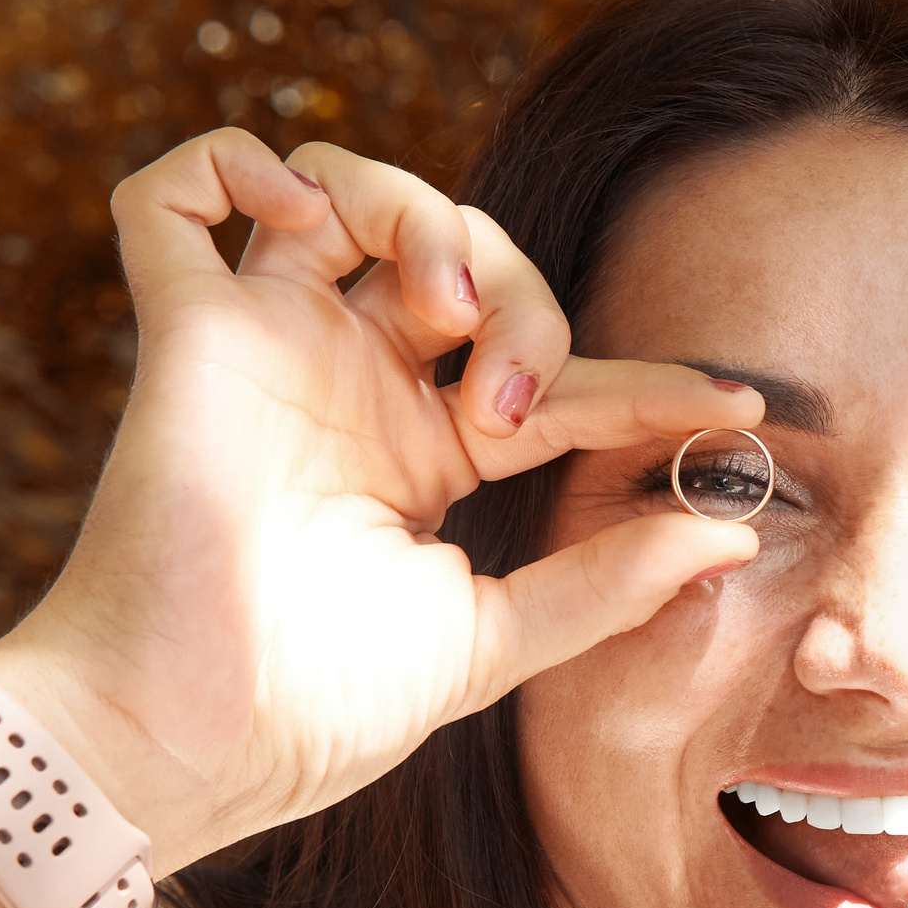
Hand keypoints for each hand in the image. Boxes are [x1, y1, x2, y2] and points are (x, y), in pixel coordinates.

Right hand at [0, 130, 763, 870]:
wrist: (193, 743)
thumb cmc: (323, 713)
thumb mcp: (492, 643)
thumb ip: (607, 584)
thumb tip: (735, 534)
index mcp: (431, 451)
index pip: (565, 378)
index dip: (651, 383)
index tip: (737, 407)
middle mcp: (356, 384)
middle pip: (466, 252)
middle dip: (525, 295)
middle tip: (514, 399)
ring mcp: (271, 351)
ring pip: (344, 190)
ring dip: (419, 213)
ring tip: (444, 307)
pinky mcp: (184, 335)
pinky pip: (170, 196)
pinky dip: (236, 164)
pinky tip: (300, 220)